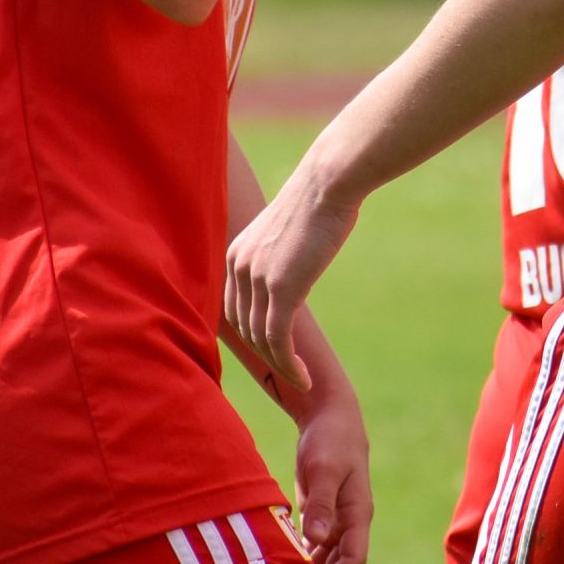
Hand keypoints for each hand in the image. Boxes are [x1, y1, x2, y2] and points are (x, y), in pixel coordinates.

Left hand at [225, 173, 359, 389]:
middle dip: (263, 356)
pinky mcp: (282, 287)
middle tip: (286, 374)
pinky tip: (304, 377)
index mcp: (236, 254)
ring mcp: (258, 278)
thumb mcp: (285, 231)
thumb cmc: (318, 201)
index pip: (234, 309)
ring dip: (280, 366)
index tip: (268, 353)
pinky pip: (279, 339)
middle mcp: (239, 267)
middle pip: (244, 328)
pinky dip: (289, 364)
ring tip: (301, 381)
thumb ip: (276, 256)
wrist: (329, 182)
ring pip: (261, 338)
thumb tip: (289, 269)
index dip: (250, 336)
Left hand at [290, 380, 372, 563]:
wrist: (329, 415)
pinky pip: (311, 544)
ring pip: (323, 557)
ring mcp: (334, 518)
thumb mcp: (325, 468)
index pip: (354, 559)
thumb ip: (322, 504)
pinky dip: (298, 556)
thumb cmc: (331, 438)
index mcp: (358, 513)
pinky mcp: (319, 512)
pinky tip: (276, 563)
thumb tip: (317, 539)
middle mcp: (349, 521)